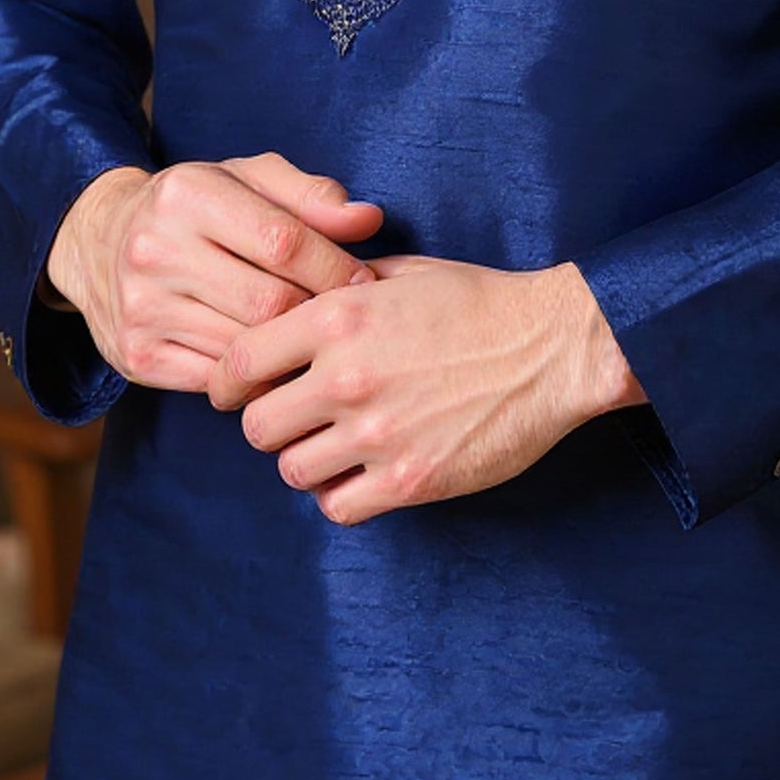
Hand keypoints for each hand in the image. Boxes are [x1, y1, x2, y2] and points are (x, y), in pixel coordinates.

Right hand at [41, 154, 383, 395]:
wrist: (98, 242)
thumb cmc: (195, 206)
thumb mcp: (247, 179)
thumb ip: (310, 196)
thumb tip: (368, 220)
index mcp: (188, 194)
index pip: (284, 241)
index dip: (336, 267)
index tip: (365, 280)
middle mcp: (155, 250)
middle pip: (268, 302)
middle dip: (318, 313)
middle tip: (346, 319)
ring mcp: (140, 308)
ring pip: (245, 347)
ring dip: (290, 349)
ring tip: (315, 340)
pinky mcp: (134, 356)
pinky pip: (215, 379)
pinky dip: (252, 377)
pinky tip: (271, 362)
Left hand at [207, 252, 645, 525]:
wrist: (552, 347)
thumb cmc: (479, 302)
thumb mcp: (401, 273)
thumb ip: (338, 287)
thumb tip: (290, 300)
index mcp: (338, 316)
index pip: (239, 360)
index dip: (227, 381)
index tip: (234, 391)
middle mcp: (347, 376)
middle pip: (256, 426)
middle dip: (269, 423)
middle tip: (295, 418)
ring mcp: (377, 434)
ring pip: (292, 471)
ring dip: (307, 461)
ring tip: (336, 444)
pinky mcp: (408, 481)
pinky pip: (337, 506)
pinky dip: (342, 494)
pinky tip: (365, 472)